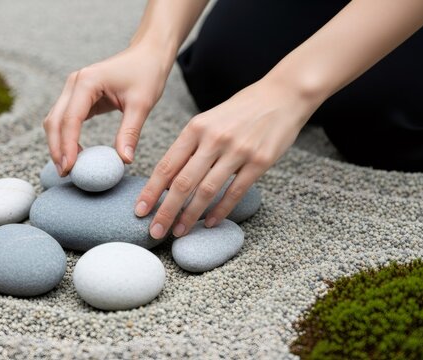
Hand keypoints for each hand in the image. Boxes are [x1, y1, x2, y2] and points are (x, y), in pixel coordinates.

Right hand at [43, 44, 170, 175]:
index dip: (67, 146)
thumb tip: (124, 160)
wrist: (147, 54)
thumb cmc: (146, 73)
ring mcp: (73, 89)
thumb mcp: (141, 104)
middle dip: (57, 149)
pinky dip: (66, 137)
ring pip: (55, 121)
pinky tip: (75, 154)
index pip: (70, 119)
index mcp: (86, 82)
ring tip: (68, 168)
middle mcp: (74, 83)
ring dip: (58, 144)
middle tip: (66, 174)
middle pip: (55, 121)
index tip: (70, 168)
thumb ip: (130, 132)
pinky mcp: (78, 96)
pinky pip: (65, 119)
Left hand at [134, 77, 320, 238]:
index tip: (139, 210)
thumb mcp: (209, 120)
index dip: (151, 191)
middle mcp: (213, 139)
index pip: (166, 165)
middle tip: (154, 231)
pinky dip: (220, 210)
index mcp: (196, 128)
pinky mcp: (259, 161)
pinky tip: (209, 223)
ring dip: (190, 216)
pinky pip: (234, 192)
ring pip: (206, 191)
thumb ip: (190, 146)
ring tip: (178, 232)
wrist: (283, 95)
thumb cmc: (241, 110)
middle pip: (182, 182)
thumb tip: (168, 178)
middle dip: (165, 210)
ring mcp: (237, 151)